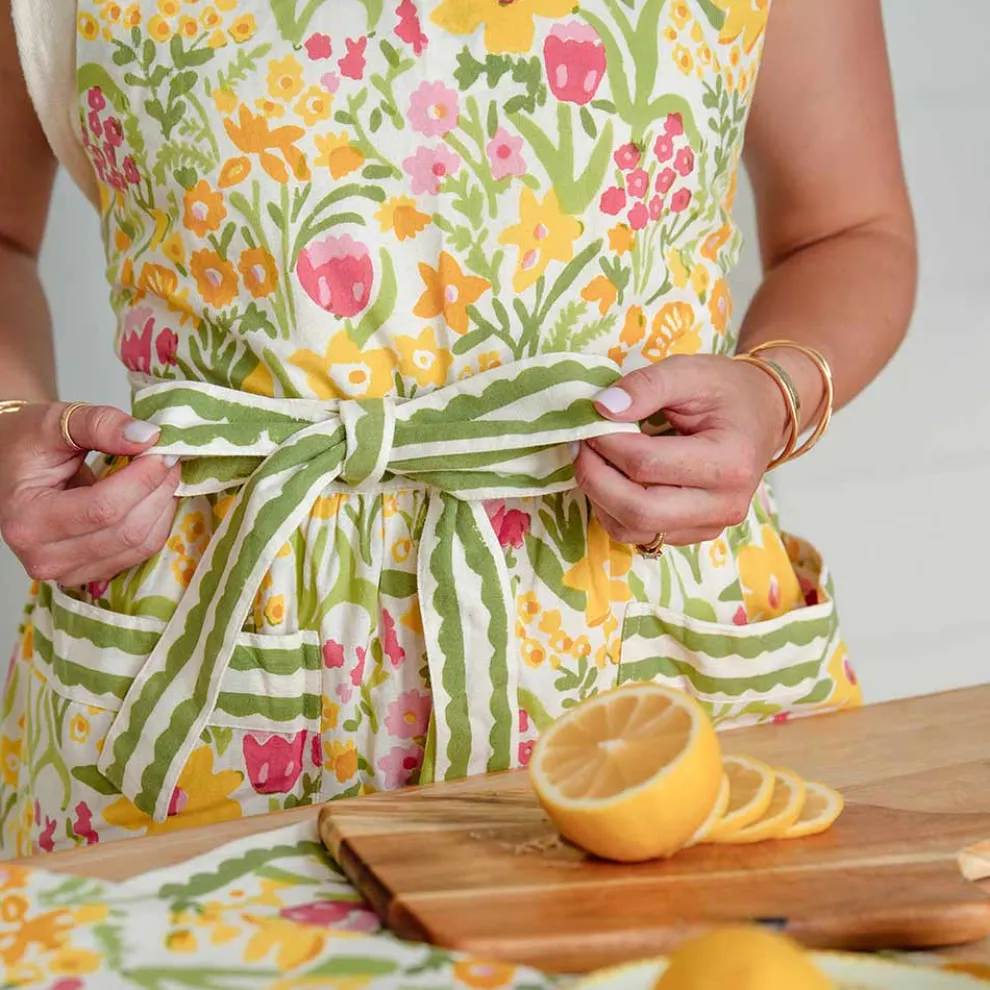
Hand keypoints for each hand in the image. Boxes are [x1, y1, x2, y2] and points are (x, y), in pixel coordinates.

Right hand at [0, 402, 180, 585]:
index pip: (103, 508)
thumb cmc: (27, 444)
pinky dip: (156, 523)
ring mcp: (66, 571)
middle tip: (169, 458)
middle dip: (158, 490)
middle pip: (126, 531)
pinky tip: (153, 496)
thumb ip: (100, 424)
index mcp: (26, 519)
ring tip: (164, 474)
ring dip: (162, 507)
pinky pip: (139, 554)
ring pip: (139, 546)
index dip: (143, 478)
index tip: (162, 451)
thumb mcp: (56, 421)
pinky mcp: (89, 573)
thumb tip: (147, 436)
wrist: (12, 464)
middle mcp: (42, 555)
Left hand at [574, 355, 789, 546]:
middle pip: (639, 509)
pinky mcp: (696, 534)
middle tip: (581, 447)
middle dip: (596, 478)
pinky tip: (612, 480)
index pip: (647, 464)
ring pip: (634, 529)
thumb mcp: (690, 371)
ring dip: (600, 498)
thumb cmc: (726, 391)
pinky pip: (641, 534)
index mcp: (730, 461)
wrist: (762, 415)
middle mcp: (726, 504)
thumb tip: (601, 407)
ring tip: (593, 462)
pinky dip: (614, 510)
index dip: (606, 444)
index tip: (590, 422)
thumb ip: (646, 385)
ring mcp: (712, 525)